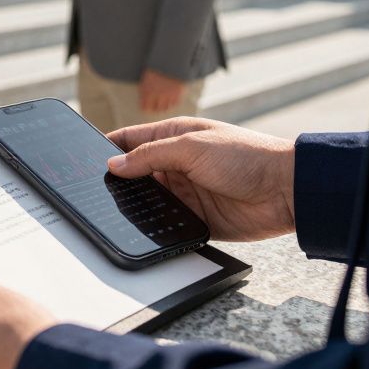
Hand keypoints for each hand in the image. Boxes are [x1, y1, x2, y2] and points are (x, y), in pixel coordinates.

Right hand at [106, 118, 295, 240]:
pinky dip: (154, 227)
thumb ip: (150, 155)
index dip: (106, 149)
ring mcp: (184, 192)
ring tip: (111, 213)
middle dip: (116, 182)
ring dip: (135, 206)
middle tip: (92, 192)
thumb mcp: (192, 147)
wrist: (286, 191)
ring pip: (147, 201)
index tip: (82, 161)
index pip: (129, 140)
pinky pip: (166, 224)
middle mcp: (176, 164)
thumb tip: (115, 165)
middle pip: (134, 174)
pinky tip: (141, 231)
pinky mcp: (195, 219)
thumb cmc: (247, 156)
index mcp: (173, 137)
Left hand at [139, 69, 185, 111]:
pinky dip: (173, 103)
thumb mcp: (146, 76)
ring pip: (166, 107)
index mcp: (147, 91)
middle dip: (155, 108)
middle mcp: (157, 95)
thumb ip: (145, 88)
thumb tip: (144, 97)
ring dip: (164, 106)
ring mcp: (168, 95)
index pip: (145, 107)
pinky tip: (171, 100)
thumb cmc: (156, 66)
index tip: (146, 107)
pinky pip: (175, 103)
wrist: (170, 59)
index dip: (146, 107)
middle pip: (156, 109)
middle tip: (155, 107)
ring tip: (163, 104)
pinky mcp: (178, 93)